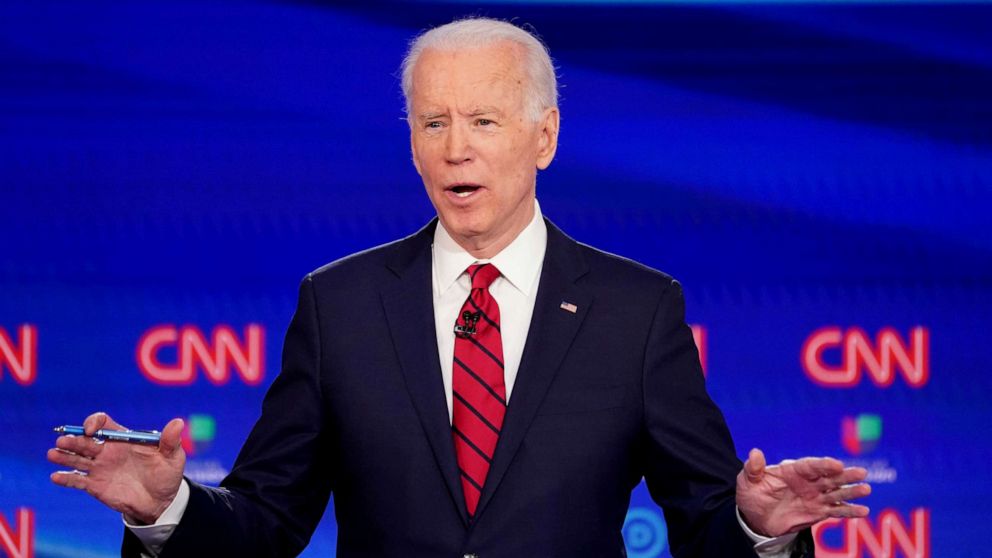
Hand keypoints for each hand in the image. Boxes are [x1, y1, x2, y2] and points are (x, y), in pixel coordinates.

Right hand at [47, 412, 185, 524]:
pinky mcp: (95, 486)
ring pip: (77, 458)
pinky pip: (77, 480)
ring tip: (52, 454)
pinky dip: (66, 478)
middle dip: (73, 440)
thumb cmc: (167, 474)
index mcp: (123, 439)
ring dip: (64, 455)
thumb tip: (178, 423)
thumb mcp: (173, 457)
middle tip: (62, 441)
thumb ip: (171, 441)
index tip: (91, 430)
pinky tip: (55, 477)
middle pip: (85, 441)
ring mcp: (100, 468)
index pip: (103, 424)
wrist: (161, 501)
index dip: (94, 423)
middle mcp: (108, 451)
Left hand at [736, 448, 870, 536]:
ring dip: (851, 491)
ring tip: (865, 489)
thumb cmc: (752, 495)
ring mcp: (815, 496)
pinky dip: (850, 511)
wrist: (756, 518)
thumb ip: (752, 469)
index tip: (836, 464)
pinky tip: (863, 511)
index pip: (810, 465)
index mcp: (792, 470)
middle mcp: (808, 482)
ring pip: (837, 493)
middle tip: (861, 472)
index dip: (823, 464)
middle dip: (845, 475)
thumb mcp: (747, 481)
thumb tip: (754, 452)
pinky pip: (836, 511)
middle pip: (829, 477)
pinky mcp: (819, 512)